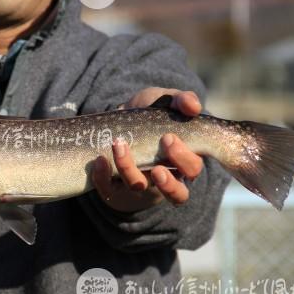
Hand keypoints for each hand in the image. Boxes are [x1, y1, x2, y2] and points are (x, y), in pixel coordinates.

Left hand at [91, 88, 203, 211]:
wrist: (120, 122)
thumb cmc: (151, 115)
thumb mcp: (168, 103)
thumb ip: (182, 100)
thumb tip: (193, 107)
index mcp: (182, 161)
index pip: (192, 171)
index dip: (184, 160)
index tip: (169, 138)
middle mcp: (164, 178)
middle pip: (176, 193)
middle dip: (167, 177)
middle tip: (155, 148)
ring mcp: (139, 184)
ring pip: (139, 188)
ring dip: (129, 169)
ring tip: (120, 146)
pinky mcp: (114, 187)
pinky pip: (109, 190)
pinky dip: (103, 177)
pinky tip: (100, 159)